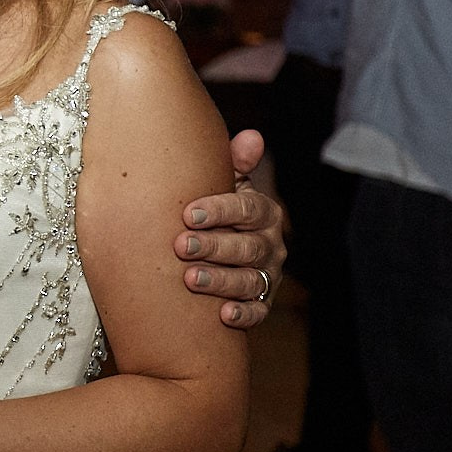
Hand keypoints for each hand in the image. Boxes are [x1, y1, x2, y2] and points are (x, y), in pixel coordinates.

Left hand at [176, 130, 288, 329]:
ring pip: (250, 281)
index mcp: (263, 212)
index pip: (248, 209)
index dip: (220, 210)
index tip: (188, 213)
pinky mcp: (261, 303)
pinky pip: (257, 312)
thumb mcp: (223, 183)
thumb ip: (234, 162)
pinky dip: (243, 314)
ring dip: (220, 281)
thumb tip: (252, 136)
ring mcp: (267, 275)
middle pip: (247, 247)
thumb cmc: (214, 211)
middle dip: (214, 247)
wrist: (215, 249)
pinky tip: (223, 314)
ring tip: (190, 279)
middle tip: (181, 246)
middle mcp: (270, 244)